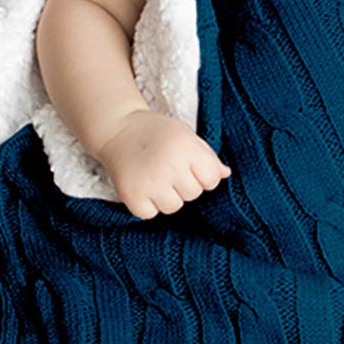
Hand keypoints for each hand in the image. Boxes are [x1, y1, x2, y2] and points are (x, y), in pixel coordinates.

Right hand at [93, 109, 231, 219]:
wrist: (117, 129)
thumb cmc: (157, 132)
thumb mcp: (186, 136)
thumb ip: (207, 156)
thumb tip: (226, 174)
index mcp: (186, 148)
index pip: (211, 180)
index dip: (202, 175)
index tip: (189, 165)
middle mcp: (169, 166)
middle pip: (193, 194)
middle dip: (184, 185)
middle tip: (167, 168)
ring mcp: (149, 183)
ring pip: (173, 207)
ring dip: (167, 196)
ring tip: (155, 177)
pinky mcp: (131, 196)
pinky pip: (150, 214)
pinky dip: (147, 205)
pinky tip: (143, 185)